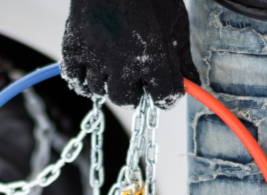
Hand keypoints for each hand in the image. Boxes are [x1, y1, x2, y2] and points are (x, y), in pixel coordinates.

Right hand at [61, 0, 200, 108]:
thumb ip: (182, 57)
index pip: (164, 97)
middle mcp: (122, 63)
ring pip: (100, 91)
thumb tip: (193, 82)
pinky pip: (75, 80)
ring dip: (109, 85)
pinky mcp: (73, 48)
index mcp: (153, 56)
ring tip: (115, 70)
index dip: (167, 94)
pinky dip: (83, 82)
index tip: (164, 87)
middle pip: (127, 100)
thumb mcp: (175, 22)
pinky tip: (93, 73)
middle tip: (138, 79)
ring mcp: (95, 56)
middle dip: (135, 93)